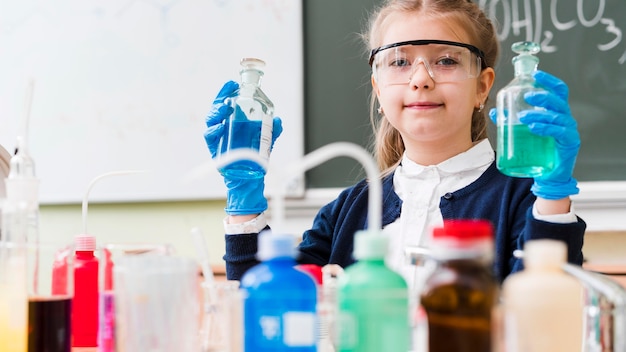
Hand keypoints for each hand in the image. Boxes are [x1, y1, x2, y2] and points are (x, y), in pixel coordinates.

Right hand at [204, 81, 283, 214]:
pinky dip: (214, 131)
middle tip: (229, 95)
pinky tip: (220, 127)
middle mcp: (223, 127)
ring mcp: (218, 138)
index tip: (231, 83)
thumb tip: (278, 120)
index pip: (227, 102)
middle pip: (217, 109)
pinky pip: (210, 138)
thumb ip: (273, 130)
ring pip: (211, 121)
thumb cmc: (254, 156)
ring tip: (225, 108)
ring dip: (216, 112)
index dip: (227, 92)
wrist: (249, 177)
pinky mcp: (215, 149)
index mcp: (233, 122)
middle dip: (220, 99)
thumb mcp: (267, 140)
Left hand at [489, 71, 579, 199]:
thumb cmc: (538, 150)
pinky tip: (533, 128)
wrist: (548, 174)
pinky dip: (546, 128)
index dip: (549, 80)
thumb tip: (494, 111)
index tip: (535, 74)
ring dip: (538, 114)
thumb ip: (510, 121)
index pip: (557, 90)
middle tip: (527, 95)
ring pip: (556, 116)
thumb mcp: (523, 132)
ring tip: (522, 117)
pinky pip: (559, 132)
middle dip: (543, 95)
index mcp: (556, 111)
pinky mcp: (570, 143)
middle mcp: (565, 118)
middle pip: (558, 100)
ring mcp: (569, 130)